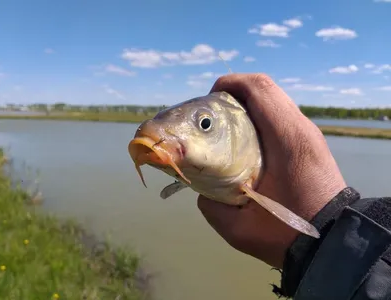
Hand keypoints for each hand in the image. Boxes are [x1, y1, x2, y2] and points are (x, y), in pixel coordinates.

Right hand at [197, 74, 346, 267]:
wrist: (332, 242)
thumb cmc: (288, 235)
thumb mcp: (240, 228)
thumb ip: (212, 205)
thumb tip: (203, 187)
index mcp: (288, 140)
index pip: (258, 89)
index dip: (229, 84)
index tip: (209, 100)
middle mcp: (301, 129)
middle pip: (265, 89)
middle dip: (234, 94)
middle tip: (213, 116)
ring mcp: (308, 134)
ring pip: (273, 101)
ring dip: (246, 106)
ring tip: (227, 128)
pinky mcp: (309, 142)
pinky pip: (280, 116)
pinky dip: (258, 118)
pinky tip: (246, 142)